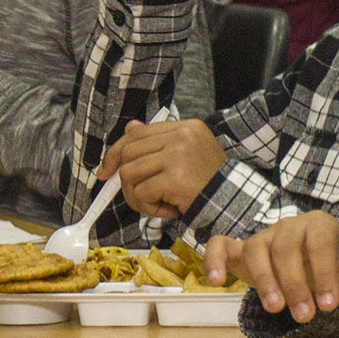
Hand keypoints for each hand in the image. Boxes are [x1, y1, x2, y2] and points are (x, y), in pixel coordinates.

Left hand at [101, 118, 226, 217]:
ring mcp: (178, 155)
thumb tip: (130, 128)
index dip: (115, 152)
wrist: (232, 201)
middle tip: (140, 196)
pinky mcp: (175, 177)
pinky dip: (149, 207)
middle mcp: (181, 136)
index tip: (105, 171)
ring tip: (156, 204)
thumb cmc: (209, 181)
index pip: (138, 133)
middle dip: (126, 180)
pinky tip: (168, 210)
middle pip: (129, 153)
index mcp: (185, 127)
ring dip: (137, 196)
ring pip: (130, 173)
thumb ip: (158, 141)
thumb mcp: (186, 154)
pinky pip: (142, 192)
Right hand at [215, 212, 338, 324]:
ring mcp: (263, 236)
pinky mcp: (240, 248)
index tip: (328, 306)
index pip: (320, 242)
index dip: (324, 273)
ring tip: (275, 309)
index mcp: (319, 225)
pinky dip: (214, 260)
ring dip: (265, 281)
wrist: (311, 260)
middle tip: (305, 316)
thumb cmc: (329, 265)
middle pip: (285, 247)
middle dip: (295, 284)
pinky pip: (220, 245)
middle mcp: (289, 226)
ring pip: (256, 249)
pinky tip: (217, 282)